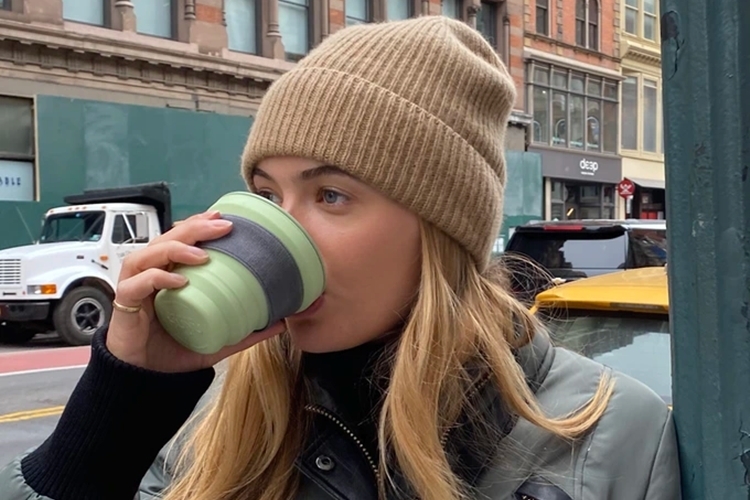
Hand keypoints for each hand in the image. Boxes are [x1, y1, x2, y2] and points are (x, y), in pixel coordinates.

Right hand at [107, 210, 285, 372]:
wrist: (146, 380)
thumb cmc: (173, 352)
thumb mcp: (217, 338)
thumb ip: (246, 330)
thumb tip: (280, 322)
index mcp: (171, 274)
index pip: (182, 238)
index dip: (199, 224)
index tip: (224, 219)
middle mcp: (151, 273)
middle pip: (168, 238)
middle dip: (196, 227)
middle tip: (223, 226)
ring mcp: (136, 285)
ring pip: (150, 253)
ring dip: (177, 249)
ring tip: (204, 255)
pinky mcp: (125, 303)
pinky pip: (138, 283)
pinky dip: (157, 278)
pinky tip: (179, 281)